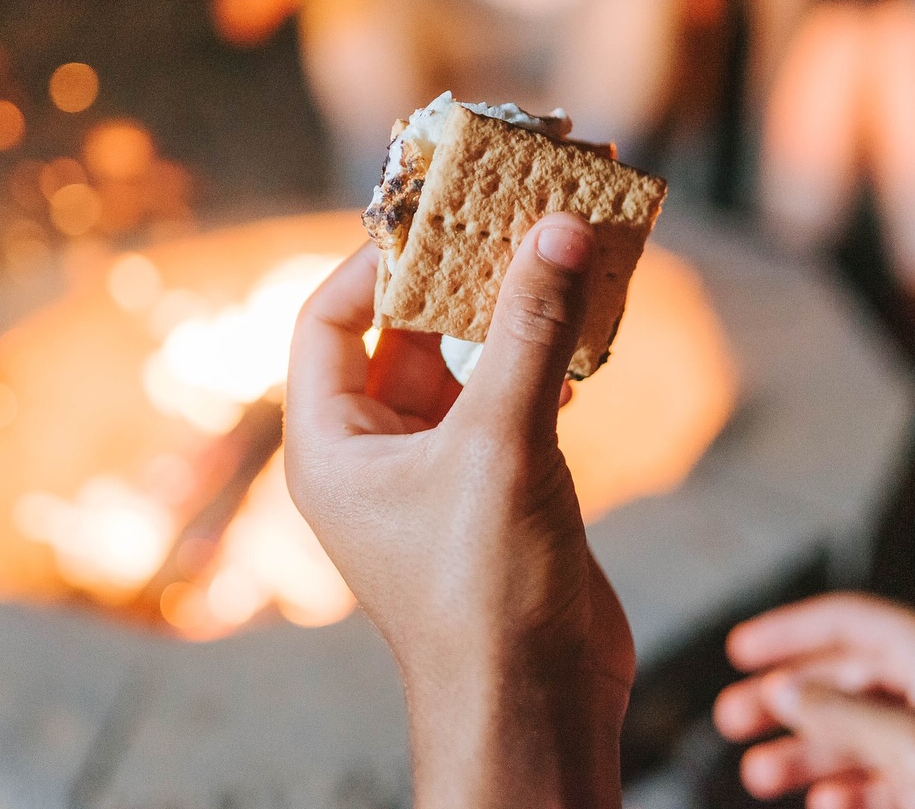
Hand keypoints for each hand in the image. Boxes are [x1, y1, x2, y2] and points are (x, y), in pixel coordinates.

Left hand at [285, 214, 634, 808]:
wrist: (538, 707)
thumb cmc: (487, 597)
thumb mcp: (503, 449)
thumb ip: (529, 335)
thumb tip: (557, 228)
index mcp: (332, 445)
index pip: (329, 319)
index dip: (376, 259)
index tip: (439, 209)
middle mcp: (374, 452)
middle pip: (405, 331)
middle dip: (459, 273)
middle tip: (514, 207)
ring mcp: (437, 470)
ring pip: (466, 362)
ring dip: (511, 309)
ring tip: (562, 247)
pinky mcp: (497, 486)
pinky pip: (511, 396)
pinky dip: (544, 357)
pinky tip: (586, 327)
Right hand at [714, 594, 914, 808]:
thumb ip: (846, 716)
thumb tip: (783, 687)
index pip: (847, 620)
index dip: (787, 630)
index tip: (734, 651)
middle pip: (846, 677)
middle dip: (786, 699)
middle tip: (730, 721)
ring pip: (863, 734)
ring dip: (809, 753)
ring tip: (758, 777)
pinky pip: (891, 777)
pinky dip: (852, 789)